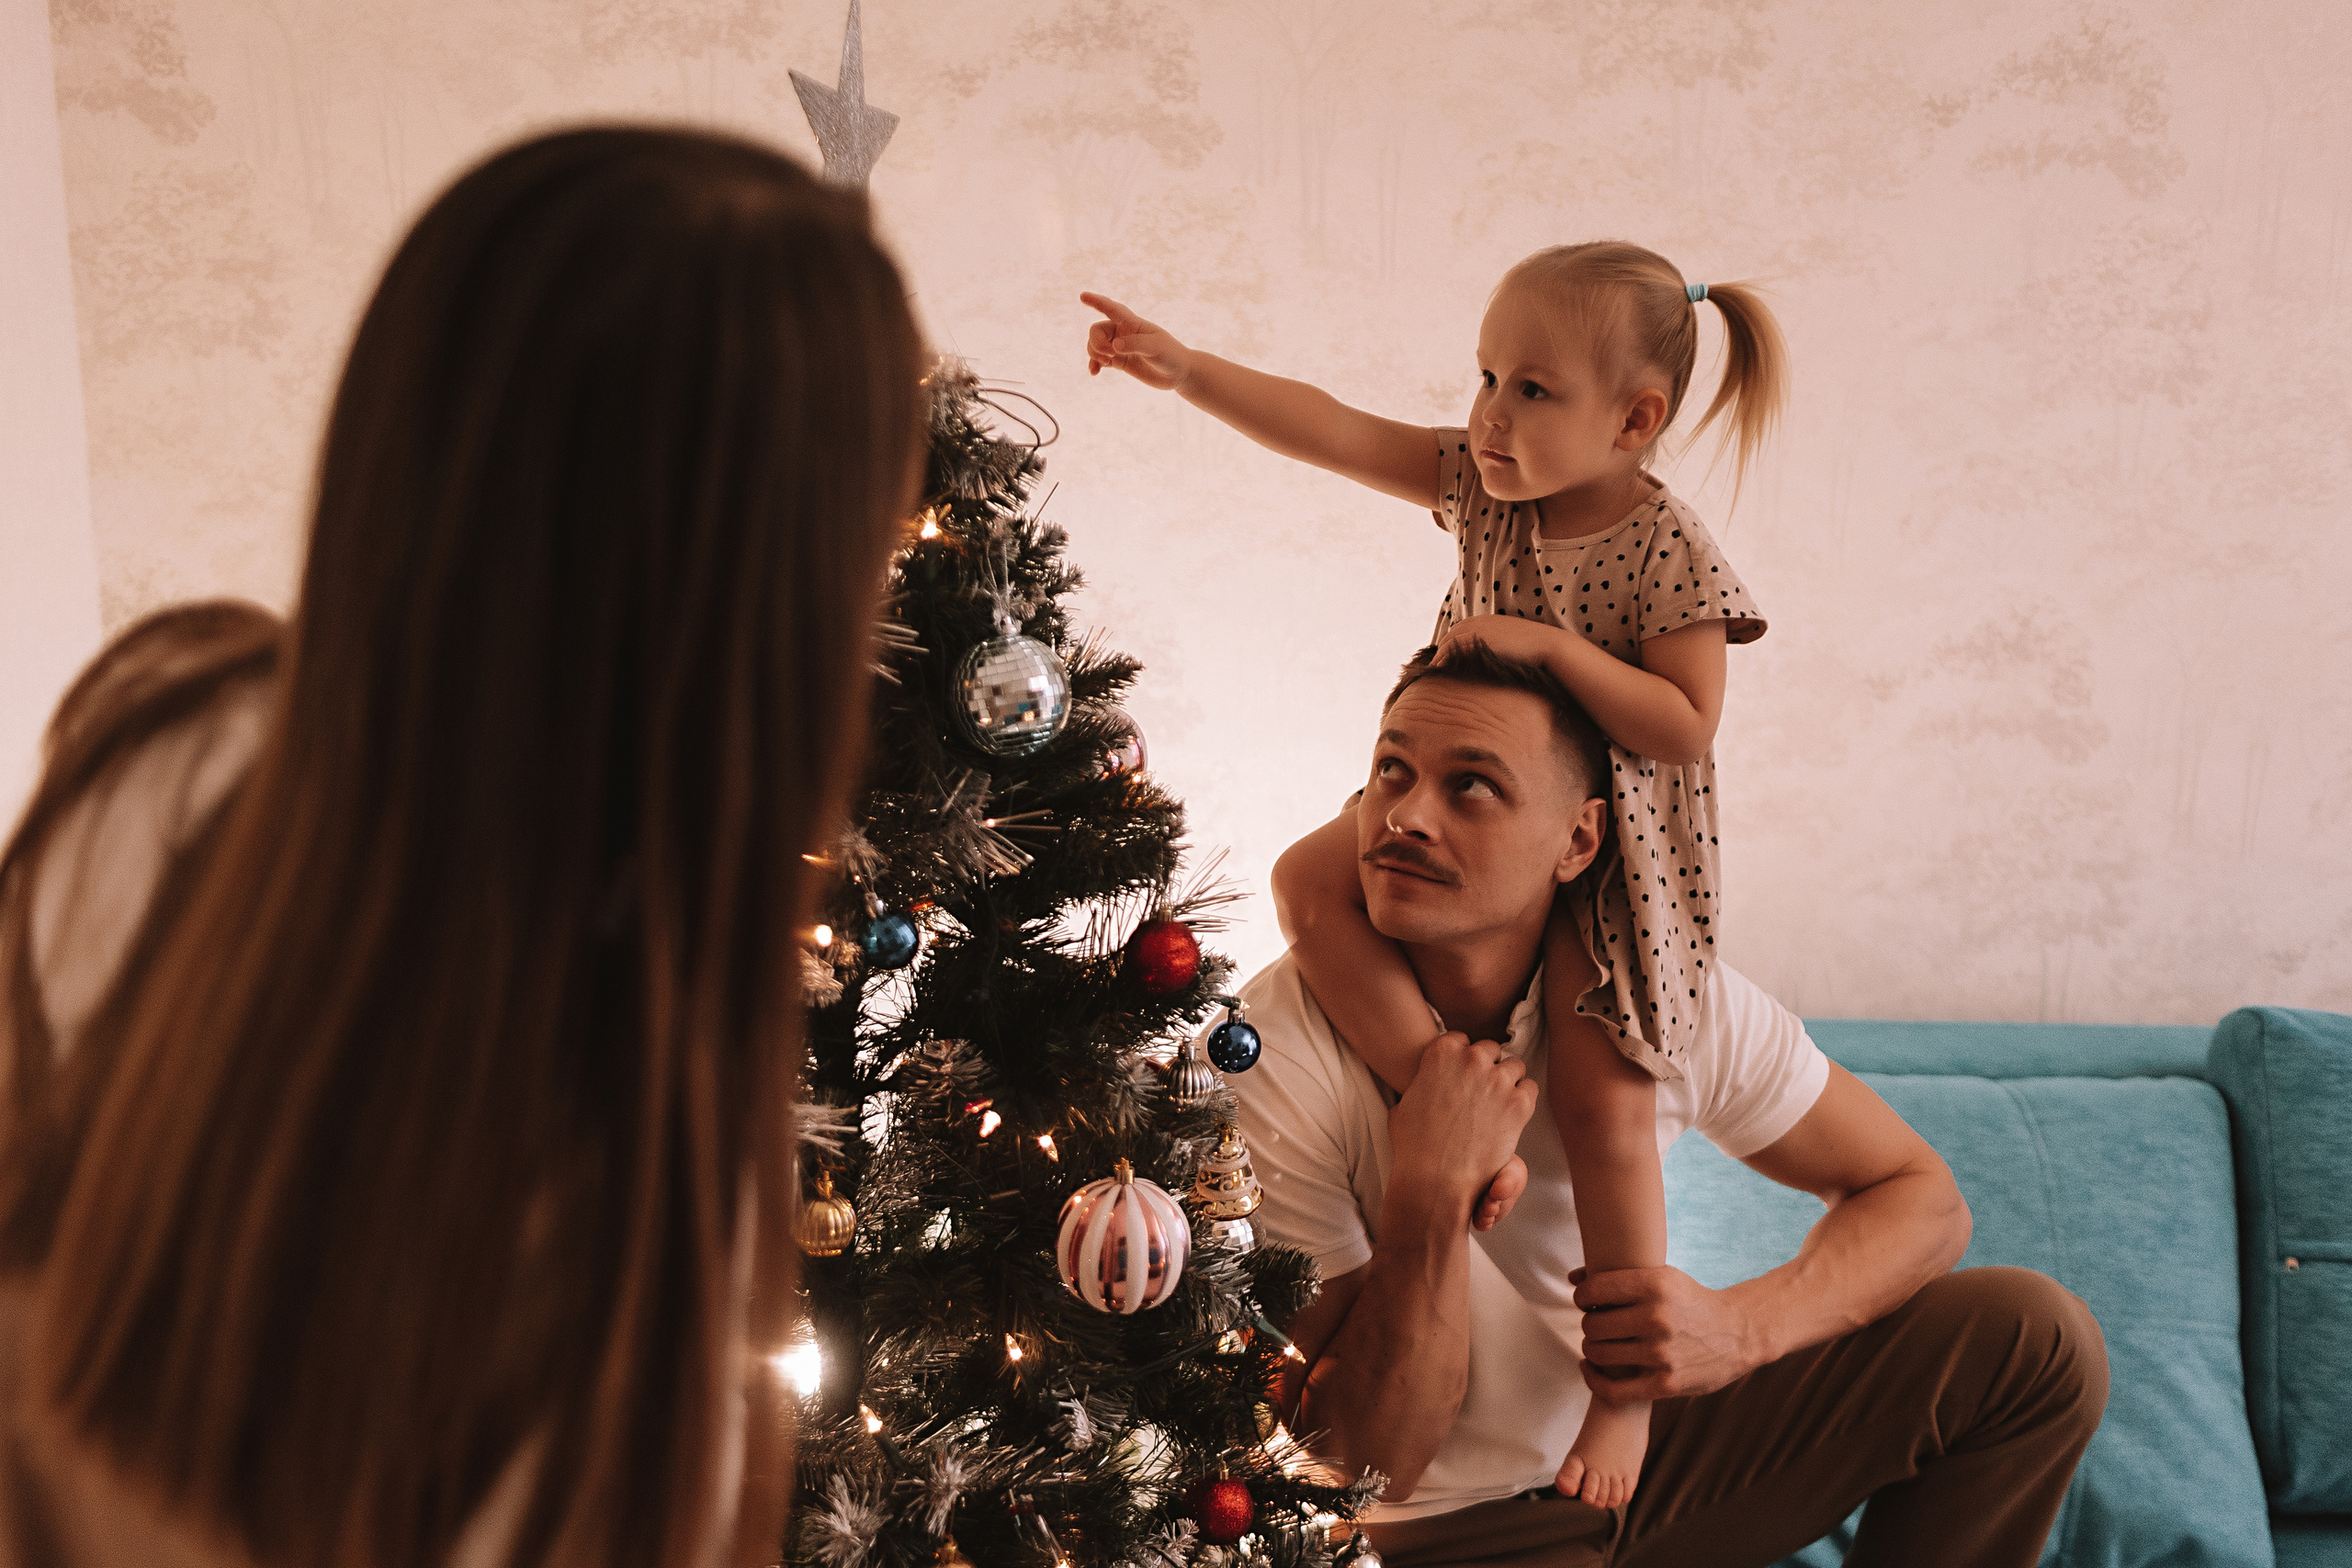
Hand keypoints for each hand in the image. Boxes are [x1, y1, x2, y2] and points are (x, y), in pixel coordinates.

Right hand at [1081, 292, 1191, 389]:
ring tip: (1106, 363)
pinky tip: (1094, 372)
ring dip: (1094, 353)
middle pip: (1097, 330)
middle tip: (1110, 355)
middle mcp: (1123, 332)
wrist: (1177, 373)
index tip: (1083, 296)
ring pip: (1094, 344)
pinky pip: (1099, 360)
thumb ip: (1135, 344)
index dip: (1097, 301)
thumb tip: (1114, 346)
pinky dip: (1094, 364)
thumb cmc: (1171, 355)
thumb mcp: (1156, 347)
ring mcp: (1120, 347)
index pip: (1111, 308)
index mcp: (1132, 323)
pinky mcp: (1119, 361)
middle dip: (1097, 342)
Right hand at [1388, 1031, 1538, 1223]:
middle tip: (1481, 1092)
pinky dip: (1523, 1100)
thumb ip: (1419, 1086)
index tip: (1461, 1077)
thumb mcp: (1404, 1104)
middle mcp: (1471, 1059)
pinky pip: (1530, 1089)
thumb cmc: (1414, 1146)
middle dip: (1487, 1068)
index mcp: (1441, 1052)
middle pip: (1490, 1050)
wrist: (1434, 1178)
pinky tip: (1510, 1116)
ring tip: (1497, 1105)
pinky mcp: (1518, 1103)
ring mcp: (1497, 1079)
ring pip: (1514, 1066)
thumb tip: (1422, 1087)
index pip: (1461, 1040)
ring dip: (1508, 1081)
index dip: (1462, 1059)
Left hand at [1437, 613, 1569, 664]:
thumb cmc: (1535, 651)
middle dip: (1440, 653)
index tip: (1443, 662)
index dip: (1448, 647)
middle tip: (1432, 670)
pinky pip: (1452, 651)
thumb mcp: (1513, 643)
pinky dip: (1442, 662)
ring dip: (1438, 659)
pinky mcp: (1477, 640)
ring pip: (1447, 644)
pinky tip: (1439, 674)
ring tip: (1432, 675)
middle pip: (1449, 638)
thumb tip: (1495, 662)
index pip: (1458, 632)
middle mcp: (1478, 622)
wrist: (1547, 647)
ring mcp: (1477, 630)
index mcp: (1486, 621)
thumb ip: (1498, 647)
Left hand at [1569, 1264, 1765, 1401]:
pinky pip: (1611, 1390)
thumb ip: (1616, 1275)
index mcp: (1656, 1285)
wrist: (1738, 1334)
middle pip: (1592, 1324)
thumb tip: (1571, 1279)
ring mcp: (1661, 1353)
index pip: (1594, 1290)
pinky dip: (1592, 1380)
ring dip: (1592, 1349)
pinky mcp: (1665, 1383)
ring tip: (1601, 1344)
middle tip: (1599, 1325)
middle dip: (1590, 1324)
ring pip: (1597, 1354)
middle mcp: (1657, 1318)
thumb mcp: (1663, 1277)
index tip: (1588, 1302)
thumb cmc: (1690, 1301)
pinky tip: (1590, 1369)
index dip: (1583, 1296)